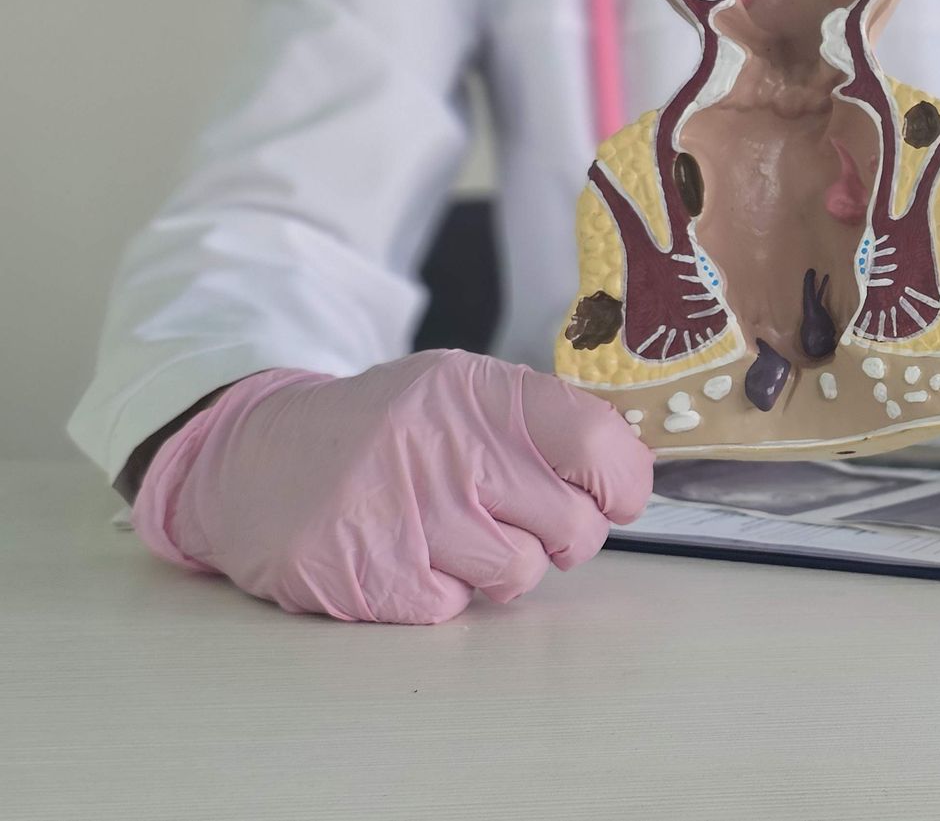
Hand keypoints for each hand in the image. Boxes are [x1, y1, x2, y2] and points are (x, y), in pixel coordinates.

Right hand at [131, 350, 652, 623]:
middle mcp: (444, 443)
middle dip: (563, 538)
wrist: (252, 463)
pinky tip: (406, 557)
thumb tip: (629, 472)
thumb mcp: (456, 396)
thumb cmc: (383, 436)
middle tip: (523, 524)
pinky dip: (440, 592)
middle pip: (572, 523)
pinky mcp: (369, 573)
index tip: (612, 499)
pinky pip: (455, 606)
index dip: (622, 484)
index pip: (597, 442)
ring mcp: (405, 510)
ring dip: (500, 568)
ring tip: (453, 536)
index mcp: (477, 390)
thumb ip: (538, 424)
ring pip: (520, 572)